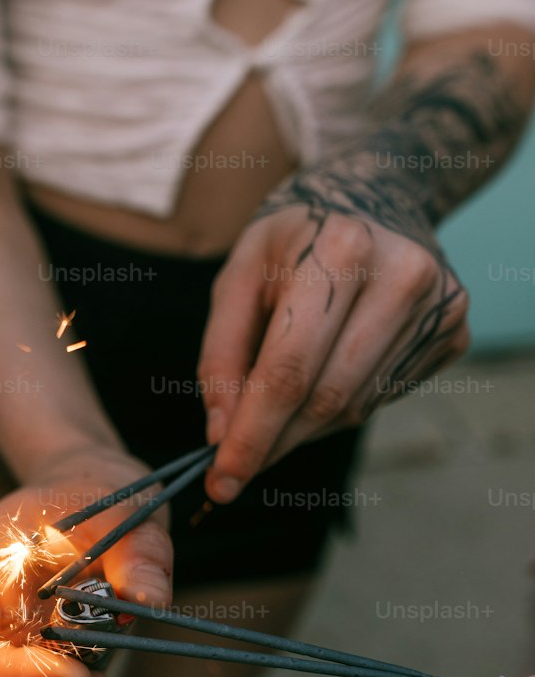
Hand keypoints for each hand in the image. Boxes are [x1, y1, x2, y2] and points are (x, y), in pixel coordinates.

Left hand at [197, 167, 469, 503]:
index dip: (252, 437)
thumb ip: (221, 356)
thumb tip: (221, 435)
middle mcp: (402, 278)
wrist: (375, 194)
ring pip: (354, 408)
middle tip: (236, 463)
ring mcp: (439, 306)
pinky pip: (382, 397)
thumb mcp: (238, 275)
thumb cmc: (294, 237)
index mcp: (342, 250)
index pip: (289, 372)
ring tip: (279, 402)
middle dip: (273, 441)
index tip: (222, 482)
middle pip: (324, 399)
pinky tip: (328, 370)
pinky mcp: (454, 330)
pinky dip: (341, 404)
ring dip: (304, 426)